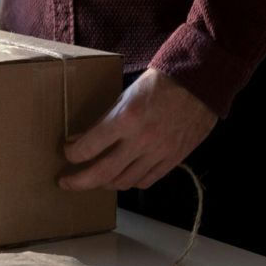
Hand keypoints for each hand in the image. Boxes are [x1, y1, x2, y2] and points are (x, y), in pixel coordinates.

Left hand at [60, 69, 217, 190]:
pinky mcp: (173, 159)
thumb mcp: (127, 95)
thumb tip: (82, 139)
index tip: (67, 153)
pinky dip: (131, 182)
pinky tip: (123, 177)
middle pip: (102, 174)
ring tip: (96, 179)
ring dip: (105, 183)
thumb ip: (106, 120)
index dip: (72, 154)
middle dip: (78, 181)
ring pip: (124, 182)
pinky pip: (146, 181)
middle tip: (66, 182)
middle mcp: (141, 140)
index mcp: (126, 118)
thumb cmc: (161, 82)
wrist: (200, 82)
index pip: (88, 147)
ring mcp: (159, 153)